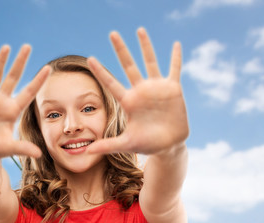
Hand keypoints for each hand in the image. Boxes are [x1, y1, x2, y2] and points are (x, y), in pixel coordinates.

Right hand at [0, 45, 50, 161]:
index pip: (28, 91)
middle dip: (20, 62)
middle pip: (13, 77)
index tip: (48, 68)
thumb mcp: (8, 148)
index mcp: (12, 111)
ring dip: (0, 61)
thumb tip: (39, 155)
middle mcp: (1, 101)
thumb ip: (22, 149)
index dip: (38, 80)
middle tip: (28, 46)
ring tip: (7, 46)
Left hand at [87, 28, 188, 155]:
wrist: (169, 145)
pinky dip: (175, 58)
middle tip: (112, 33)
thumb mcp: (127, 144)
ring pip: (150, 62)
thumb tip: (87, 152)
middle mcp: (141, 91)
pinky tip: (176, 45)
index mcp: (128, 102)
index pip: (111, 84)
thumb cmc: (147, 144)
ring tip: (139, 30)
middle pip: (129, 66)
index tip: (89, 59)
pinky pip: (174, 69)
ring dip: (145, 46)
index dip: (101, 71)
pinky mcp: (173, 89)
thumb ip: (108, 145)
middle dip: (121, 50)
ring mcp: (156, 88)